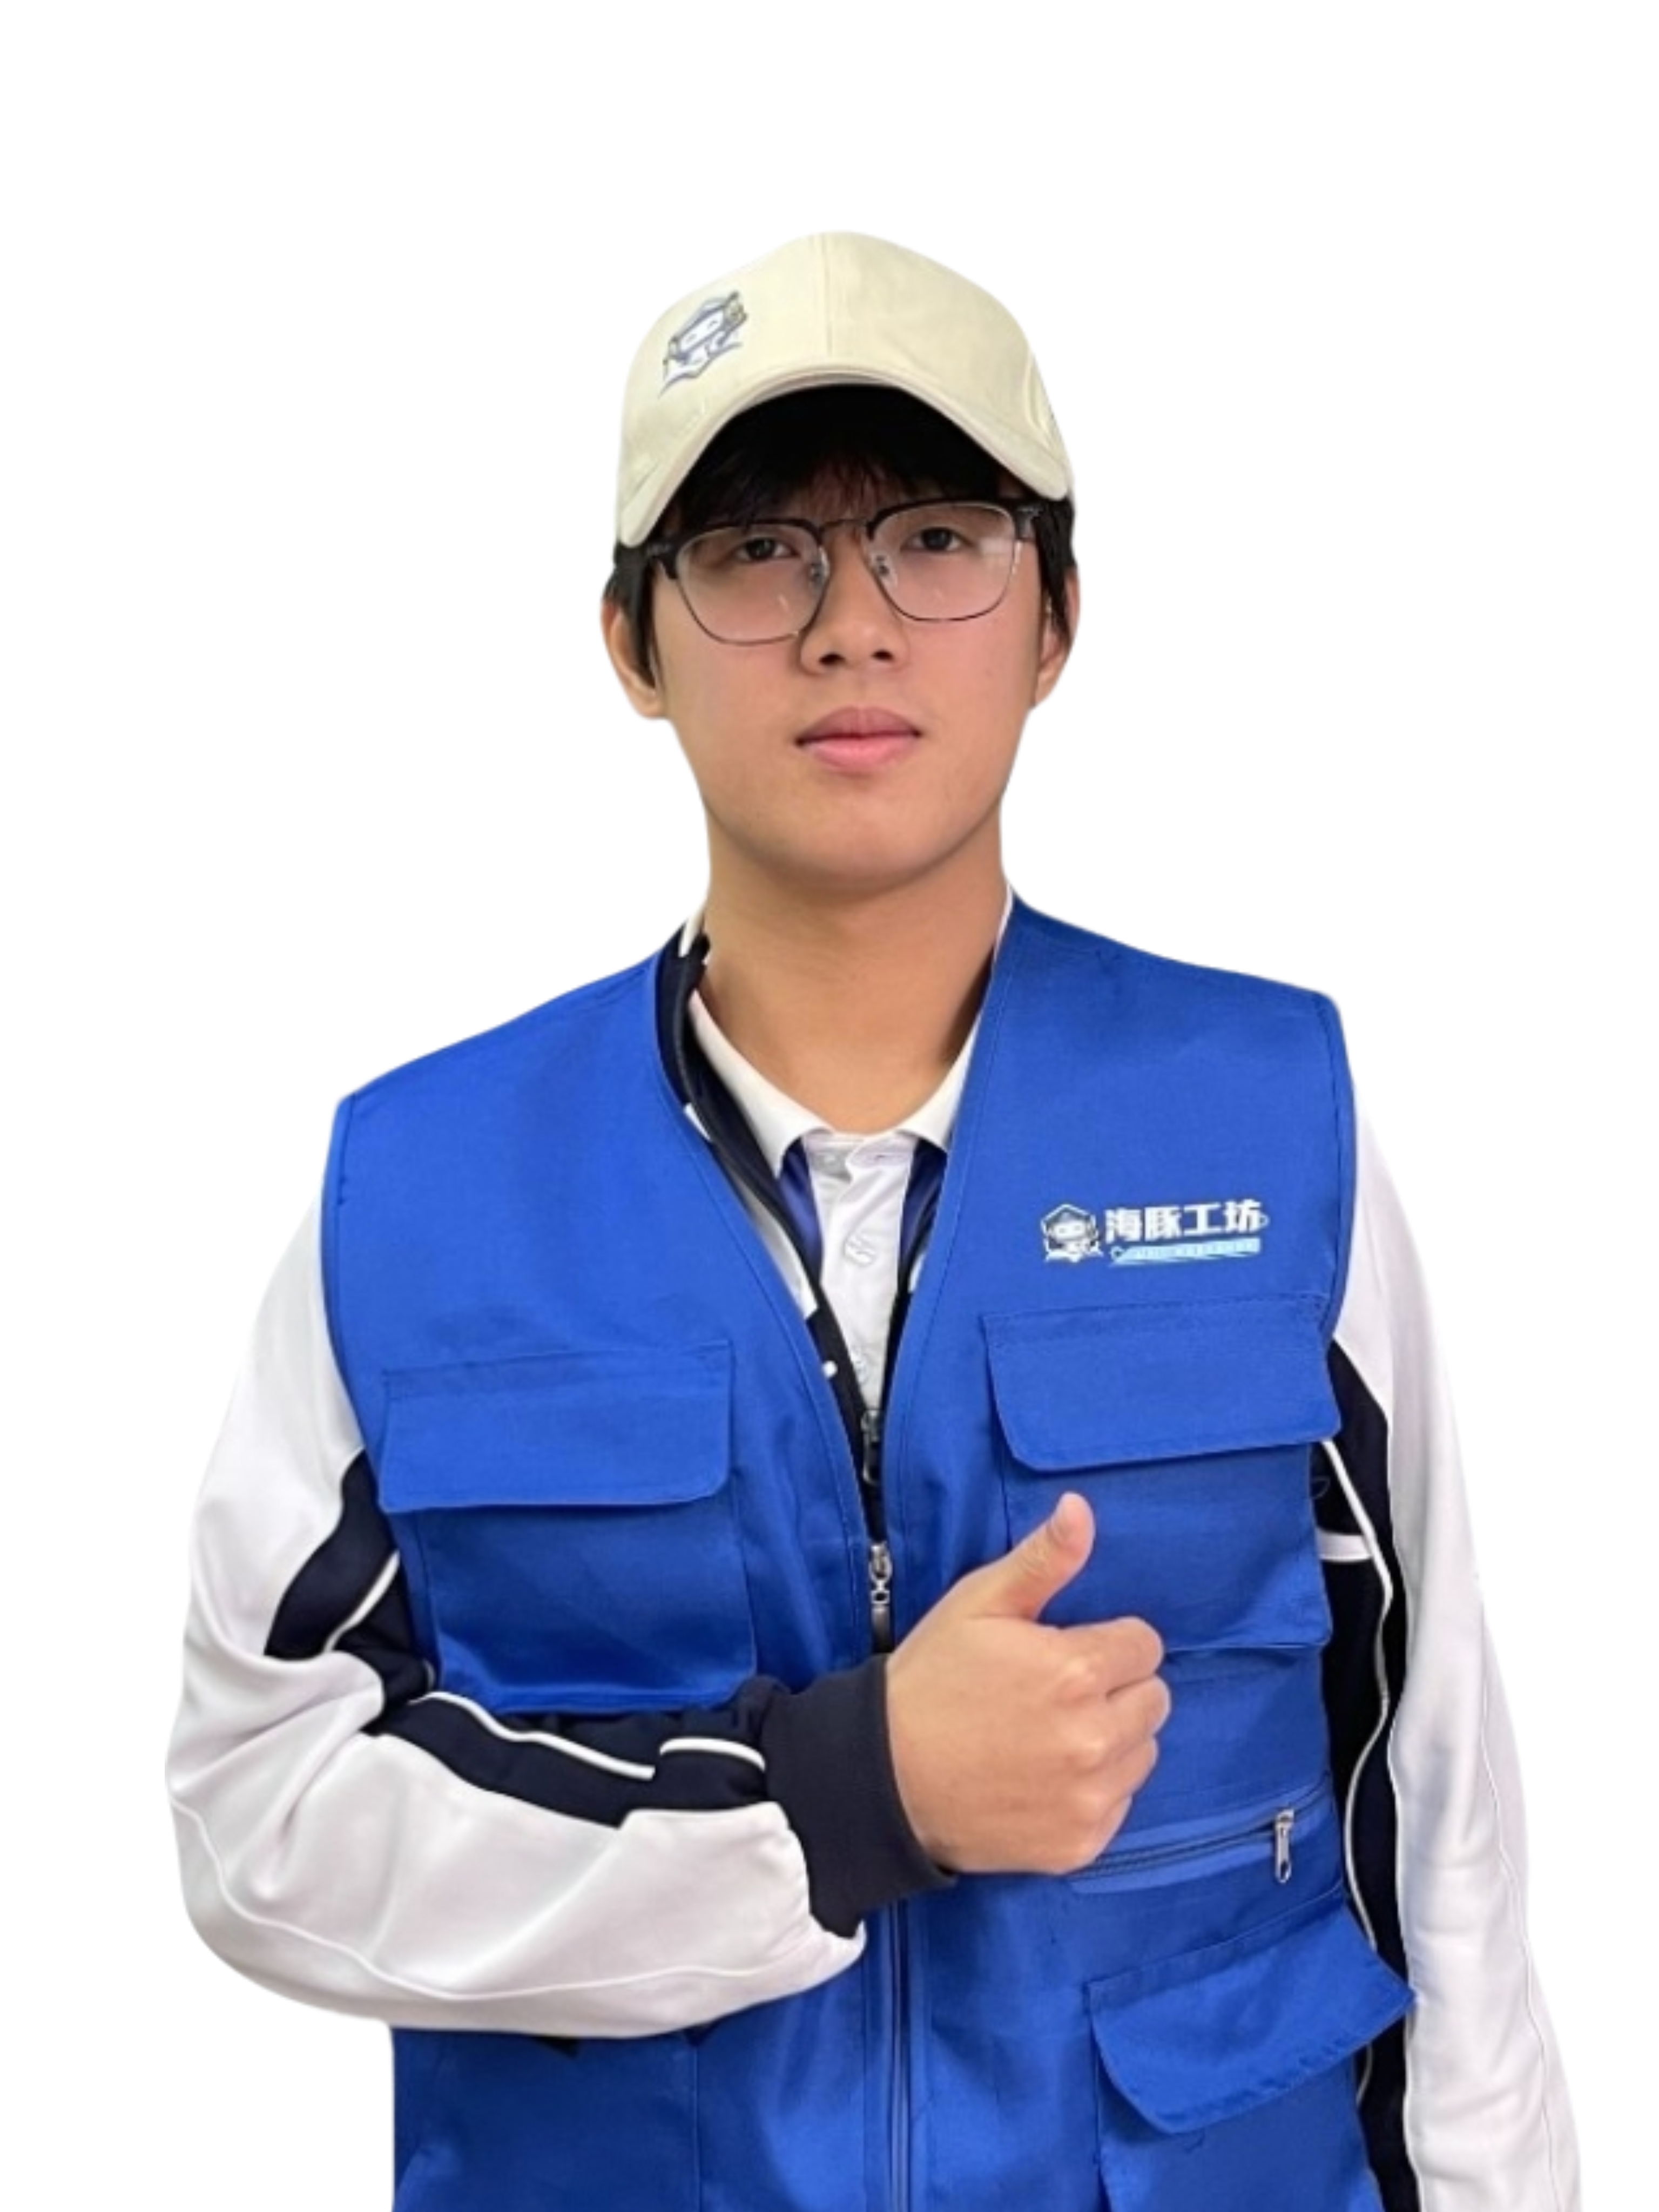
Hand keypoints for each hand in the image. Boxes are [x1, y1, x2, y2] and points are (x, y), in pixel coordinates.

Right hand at [884, 1492, 1169, 1875]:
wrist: (883, 1777)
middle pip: (1154, 1699)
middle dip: (1116, 1688)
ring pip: (1142, 1752)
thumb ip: (1042, 1560)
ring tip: (1051, 1734)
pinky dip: (1093, 1790)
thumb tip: (1081, 1511)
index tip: (1067, 1650)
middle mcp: (1093, 1738)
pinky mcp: (1080, 1844)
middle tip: (1059, 1693)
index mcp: (1075, 1670)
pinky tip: (1044, 1777)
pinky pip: (1119, 1804)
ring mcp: (1089, 1797)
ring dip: (1111, 1740)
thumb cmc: (931, 1681)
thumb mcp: (978, 1604)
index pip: (1145, 1644)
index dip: (1107, 1641)